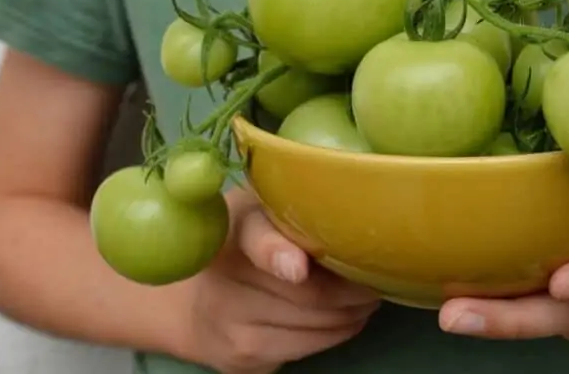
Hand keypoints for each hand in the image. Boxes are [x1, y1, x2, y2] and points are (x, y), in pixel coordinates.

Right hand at [176, 192, 380, 373]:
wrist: (192, 301)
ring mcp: (230, 323)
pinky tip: (345, 318)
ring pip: (317, 324)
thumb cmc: (246, 242)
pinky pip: (309, 347)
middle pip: (310, 293)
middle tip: (376, 277)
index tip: (299, 269)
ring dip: (354, 313)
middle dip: (355, 289)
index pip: (255, 238)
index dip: (277, 254)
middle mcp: (224, 278)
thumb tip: (348, 229)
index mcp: (234, 227)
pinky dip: (338, 332)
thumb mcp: (263, 212)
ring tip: (364, 297)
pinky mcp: (243, 357)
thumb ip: (295, 211)